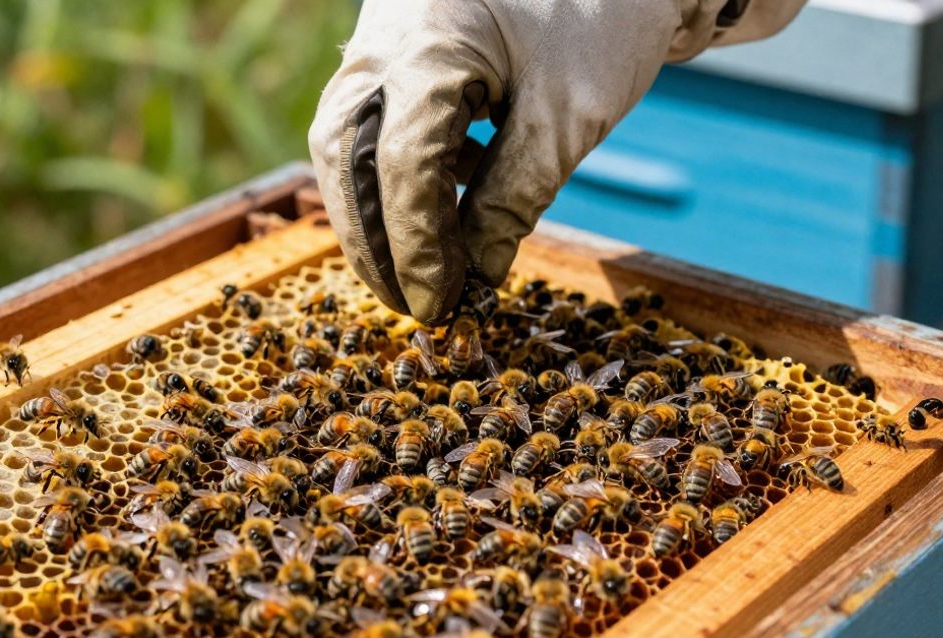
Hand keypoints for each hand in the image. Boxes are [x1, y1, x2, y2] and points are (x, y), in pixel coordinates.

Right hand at [309, 0, 801, 323]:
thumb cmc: (600, 18)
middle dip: (374, 243)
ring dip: (373, 217)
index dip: (417, 246)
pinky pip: (364, 125)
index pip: (401, 166)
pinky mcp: (385, 52)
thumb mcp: (570, 117)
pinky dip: (389, 180)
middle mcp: (381, 40)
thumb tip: (475, 276)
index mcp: (430, 43)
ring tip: (420, 272)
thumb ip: (516, 198)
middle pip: (346, 160)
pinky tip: (442, 211)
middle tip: (413, 304)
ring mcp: (374, 41)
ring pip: (342, 146)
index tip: (440, 304)